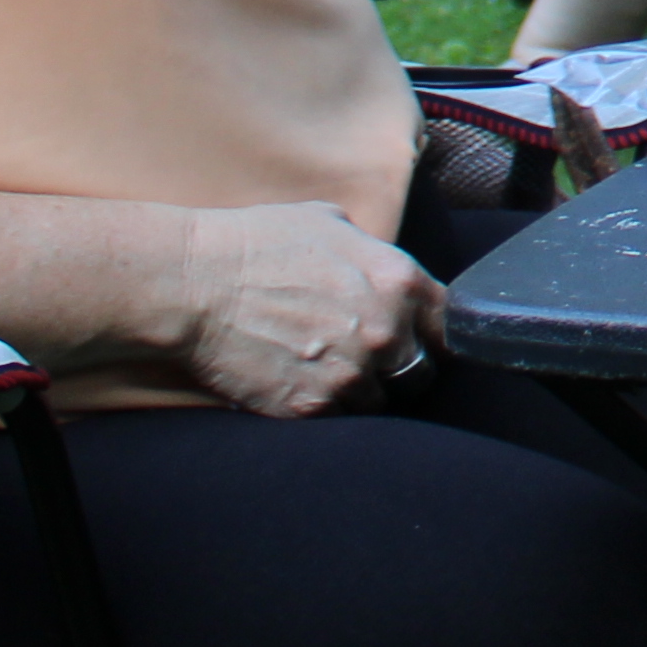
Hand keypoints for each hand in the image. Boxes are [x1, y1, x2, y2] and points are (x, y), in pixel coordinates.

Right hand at [171, 202, 443, 417]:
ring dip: (358, 392)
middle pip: (421, 373)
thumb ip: (374, 253)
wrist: (194, 285)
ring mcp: (351, 375)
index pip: (452, 326)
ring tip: (323, 371)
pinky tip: (299, 385)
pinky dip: (324, 409)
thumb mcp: (331, 224)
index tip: (422, 340)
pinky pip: (339, 422)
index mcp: (400, 283)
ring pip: (378, 403)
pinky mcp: (313, 408)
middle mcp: (387, 333)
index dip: (436, 335)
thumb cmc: (258, 244)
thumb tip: (384, 267)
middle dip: (399, 368)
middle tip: (366, 360)